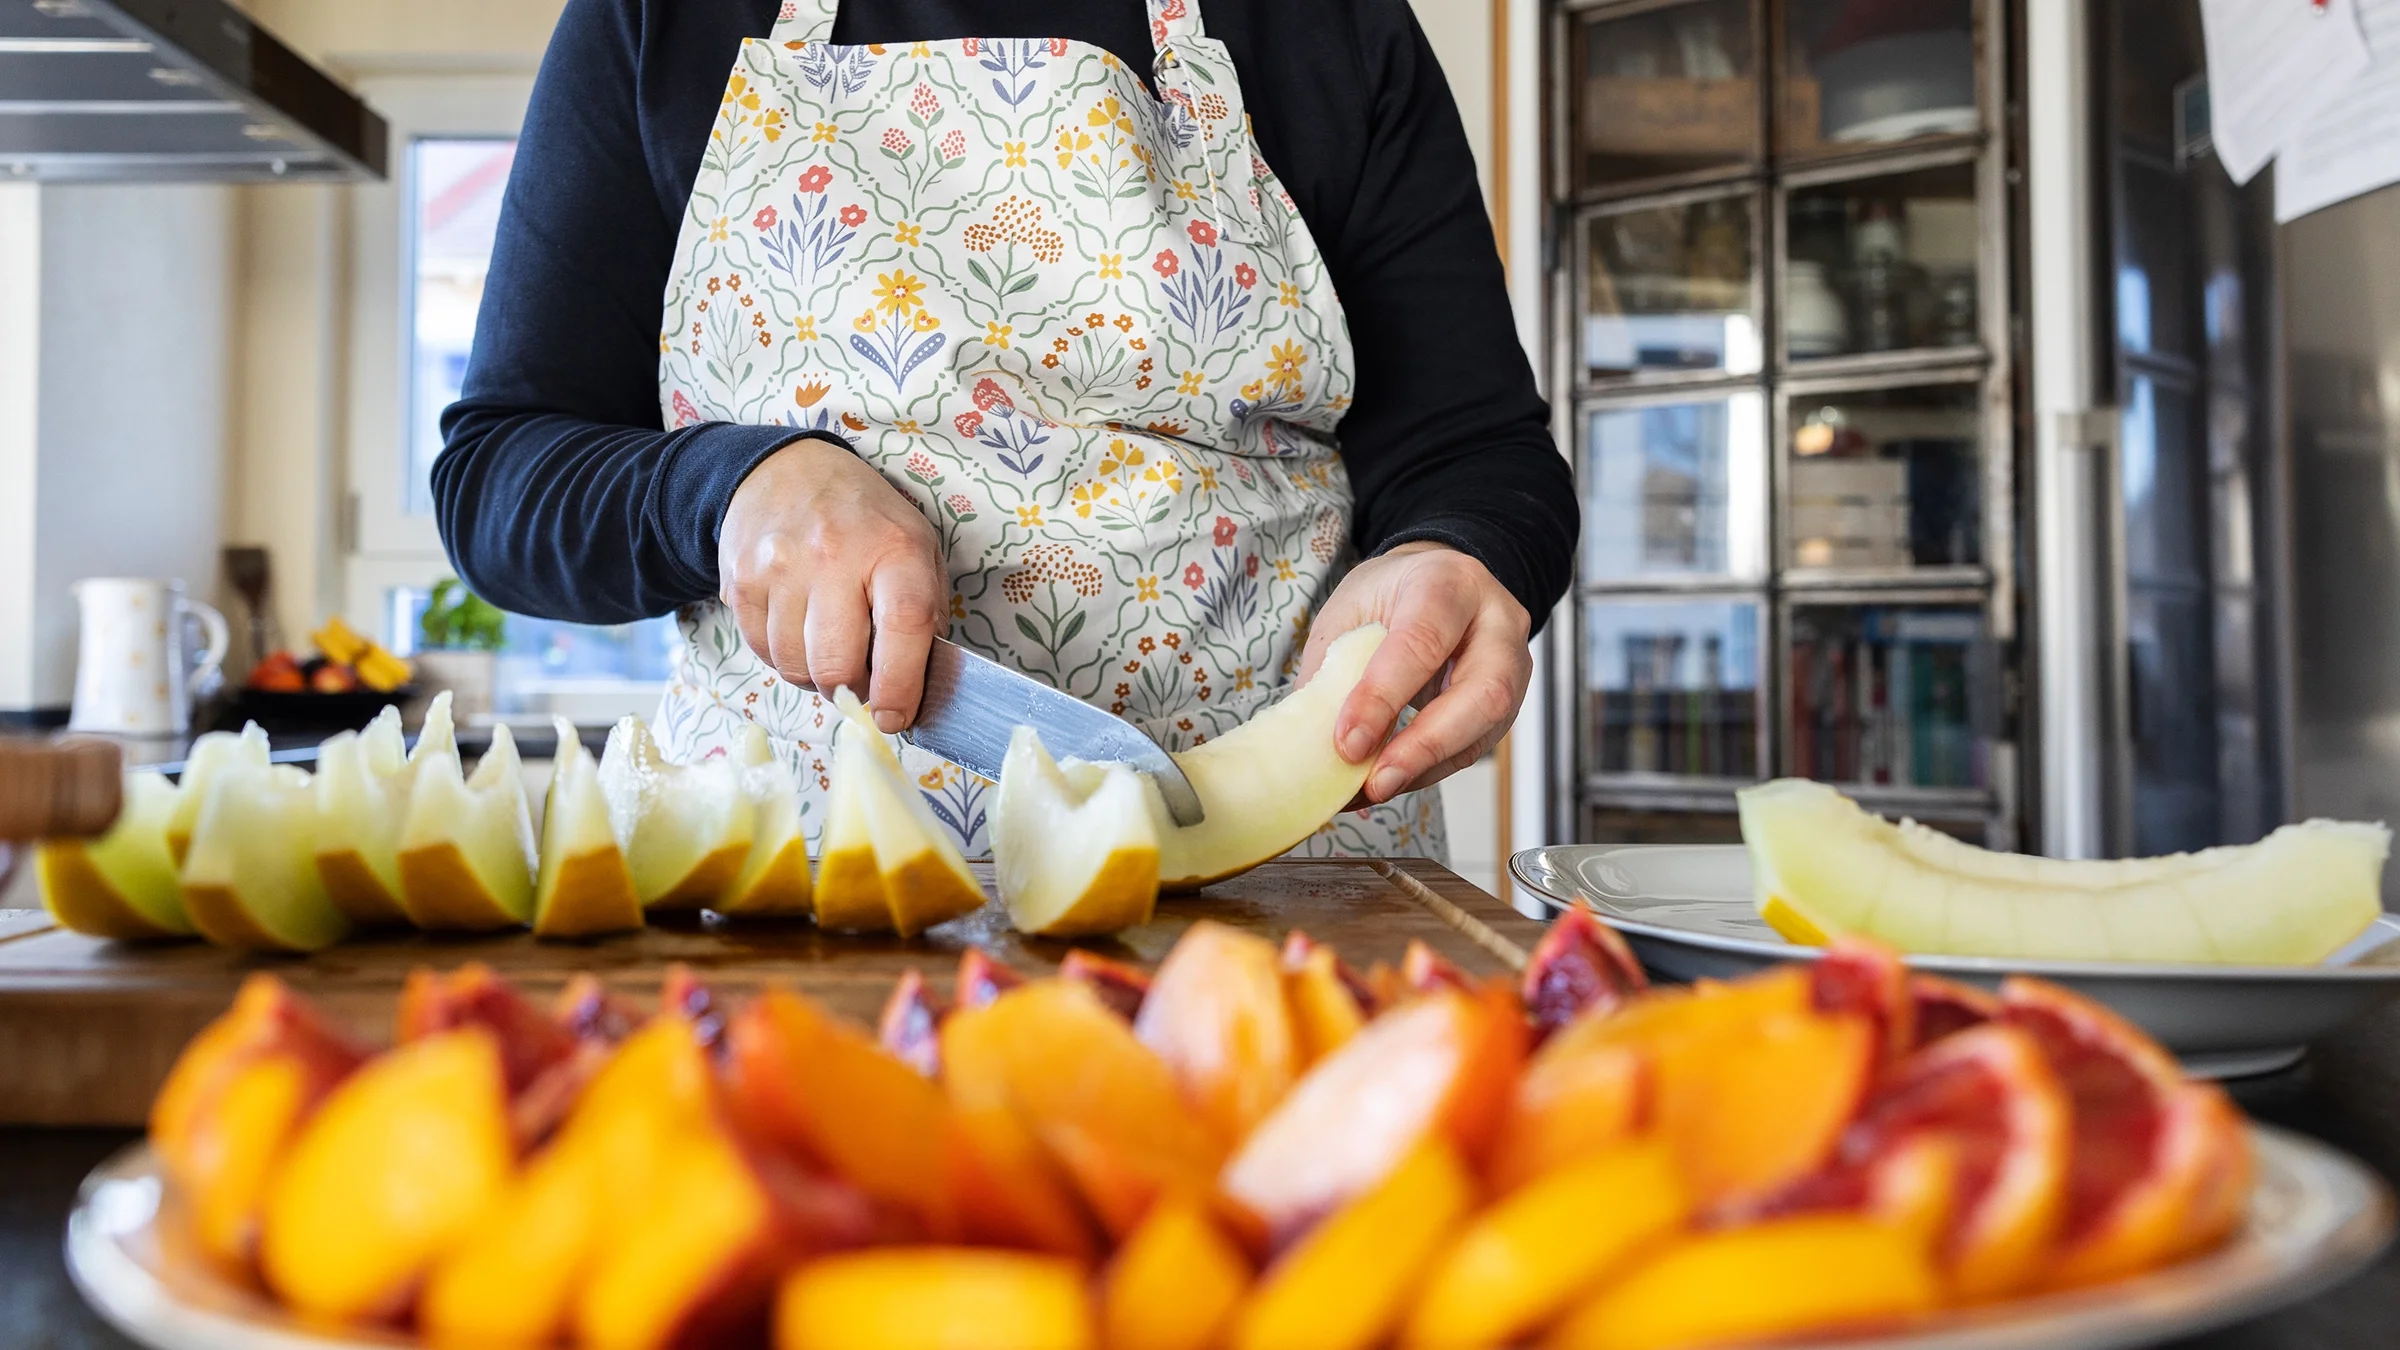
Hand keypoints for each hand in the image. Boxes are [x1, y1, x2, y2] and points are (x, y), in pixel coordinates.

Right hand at [718, 437, 945, 732]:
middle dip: (852, 689)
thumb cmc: (866, 521)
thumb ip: (924, 616)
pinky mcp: (741, 580)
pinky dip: (784, 657)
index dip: (900, 687)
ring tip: (829, 644)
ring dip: (816, 675)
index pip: (904, 627)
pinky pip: (763, 652)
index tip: (895, 718)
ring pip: (796, 667)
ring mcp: (780, 566)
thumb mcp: (917, 549)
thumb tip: (916, 689)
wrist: (786, 472)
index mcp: (893, 548)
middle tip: (861, 678)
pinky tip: (798, 629)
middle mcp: (834, 554)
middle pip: (837, 663)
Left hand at [1294, 541, 1532, 803]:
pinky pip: (1475, 746)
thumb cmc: (1389, 595)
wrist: (1434, 583)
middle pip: (1482, 692)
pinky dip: (1429, 769)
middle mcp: (1496, 621)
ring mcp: (1512, 664)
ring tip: (1373, 788)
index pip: (1422, 642)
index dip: (1384, 697)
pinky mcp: (1508, 703)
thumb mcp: (1349, 614)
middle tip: (1375, 782)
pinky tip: (1391, 779)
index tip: (1347, 743)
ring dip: (1426, 766)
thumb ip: (1334, 673)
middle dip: (1424, 746)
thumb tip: (1317, 747)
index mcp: (1448, 583)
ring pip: (1486, 726)